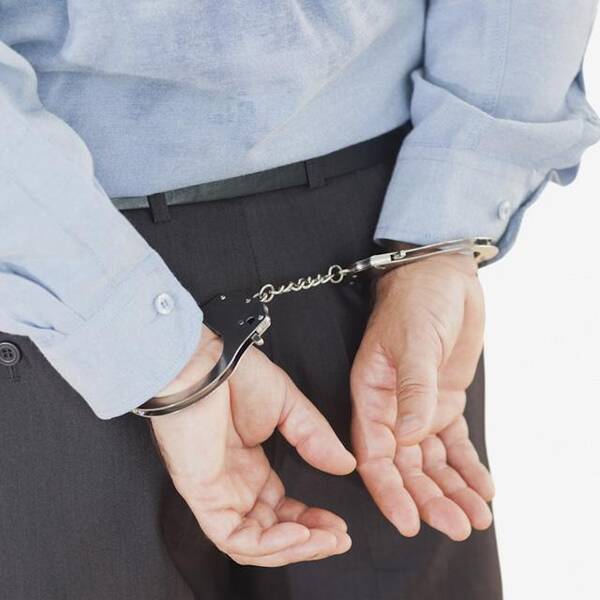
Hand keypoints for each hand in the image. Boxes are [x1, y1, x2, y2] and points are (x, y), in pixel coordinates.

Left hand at [151, 325, 355, 565]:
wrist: (206, 361)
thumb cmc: (236, 375)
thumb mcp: (288, 406)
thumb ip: (314, 439)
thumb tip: (345, 464)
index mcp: (250, 465)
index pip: (281, 510)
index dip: (312, 521)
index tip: (339, 524)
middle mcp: (234, 483)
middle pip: (271, 532)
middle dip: (309, 540)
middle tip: (338, 539)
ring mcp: (217, 492)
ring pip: (252, 544)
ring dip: (294, 548)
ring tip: (325, 540)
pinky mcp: (203, 494)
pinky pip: (233, 537)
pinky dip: (269, 544)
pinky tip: (298, 533)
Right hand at [350, 251, 494, 540]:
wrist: (442, 278)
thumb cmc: (416, 302)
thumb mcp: (413, 342)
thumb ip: (412, 389)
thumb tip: (410, 437)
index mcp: (370, 395)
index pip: (375, 453)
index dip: (389, 490)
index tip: (409, 521)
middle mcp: (391, 409)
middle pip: (407, 466)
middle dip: (429, 498)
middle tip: (457, 526)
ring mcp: (419, 408)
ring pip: (432, 461)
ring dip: (451, 490)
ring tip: (475, 518)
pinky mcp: (445, 403)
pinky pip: (454, 444)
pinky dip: (468, 467)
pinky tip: (483, 488)